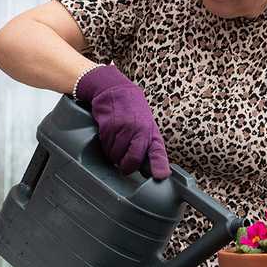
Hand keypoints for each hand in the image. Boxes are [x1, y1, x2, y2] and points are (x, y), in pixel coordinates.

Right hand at [75, 64, 170, 178]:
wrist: (115, 89)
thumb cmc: (132, 109)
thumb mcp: (147, 125)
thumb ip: (148, 144)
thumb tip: (151, 167)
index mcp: (150, 132)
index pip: (157, 152)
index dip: (159, 166)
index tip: (160, 176)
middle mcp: (139, 130)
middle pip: (131, 161)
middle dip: (126, 166)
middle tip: (124, 163)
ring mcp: (123, 128)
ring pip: (115, 156)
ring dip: (113, 155)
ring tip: (116, 144)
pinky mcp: (108, 126)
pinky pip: (105, 146)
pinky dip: (105, 146)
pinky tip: (109, 137)